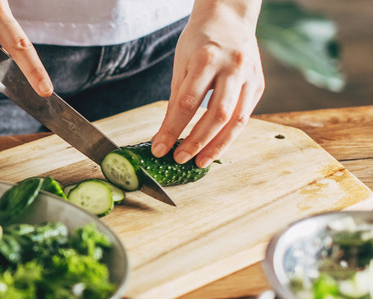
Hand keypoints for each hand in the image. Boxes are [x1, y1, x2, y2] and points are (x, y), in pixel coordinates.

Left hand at [151, 0, 264, 167]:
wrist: (229, 16)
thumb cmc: (200, 40)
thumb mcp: (181, 64)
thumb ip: (176, 99)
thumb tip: (165, 134)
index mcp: (207, 59)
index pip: (187, 103)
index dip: (172, 130)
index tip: (160, 149)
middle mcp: (233, 68)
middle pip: (216, 114)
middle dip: (197, 142)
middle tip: (179, 159)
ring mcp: (250, 76)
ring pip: (236, 120)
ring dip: (218, 145)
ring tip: (201, 162)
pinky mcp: (258, 85)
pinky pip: (245, 116)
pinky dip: (229, 134)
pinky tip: (216, 146)